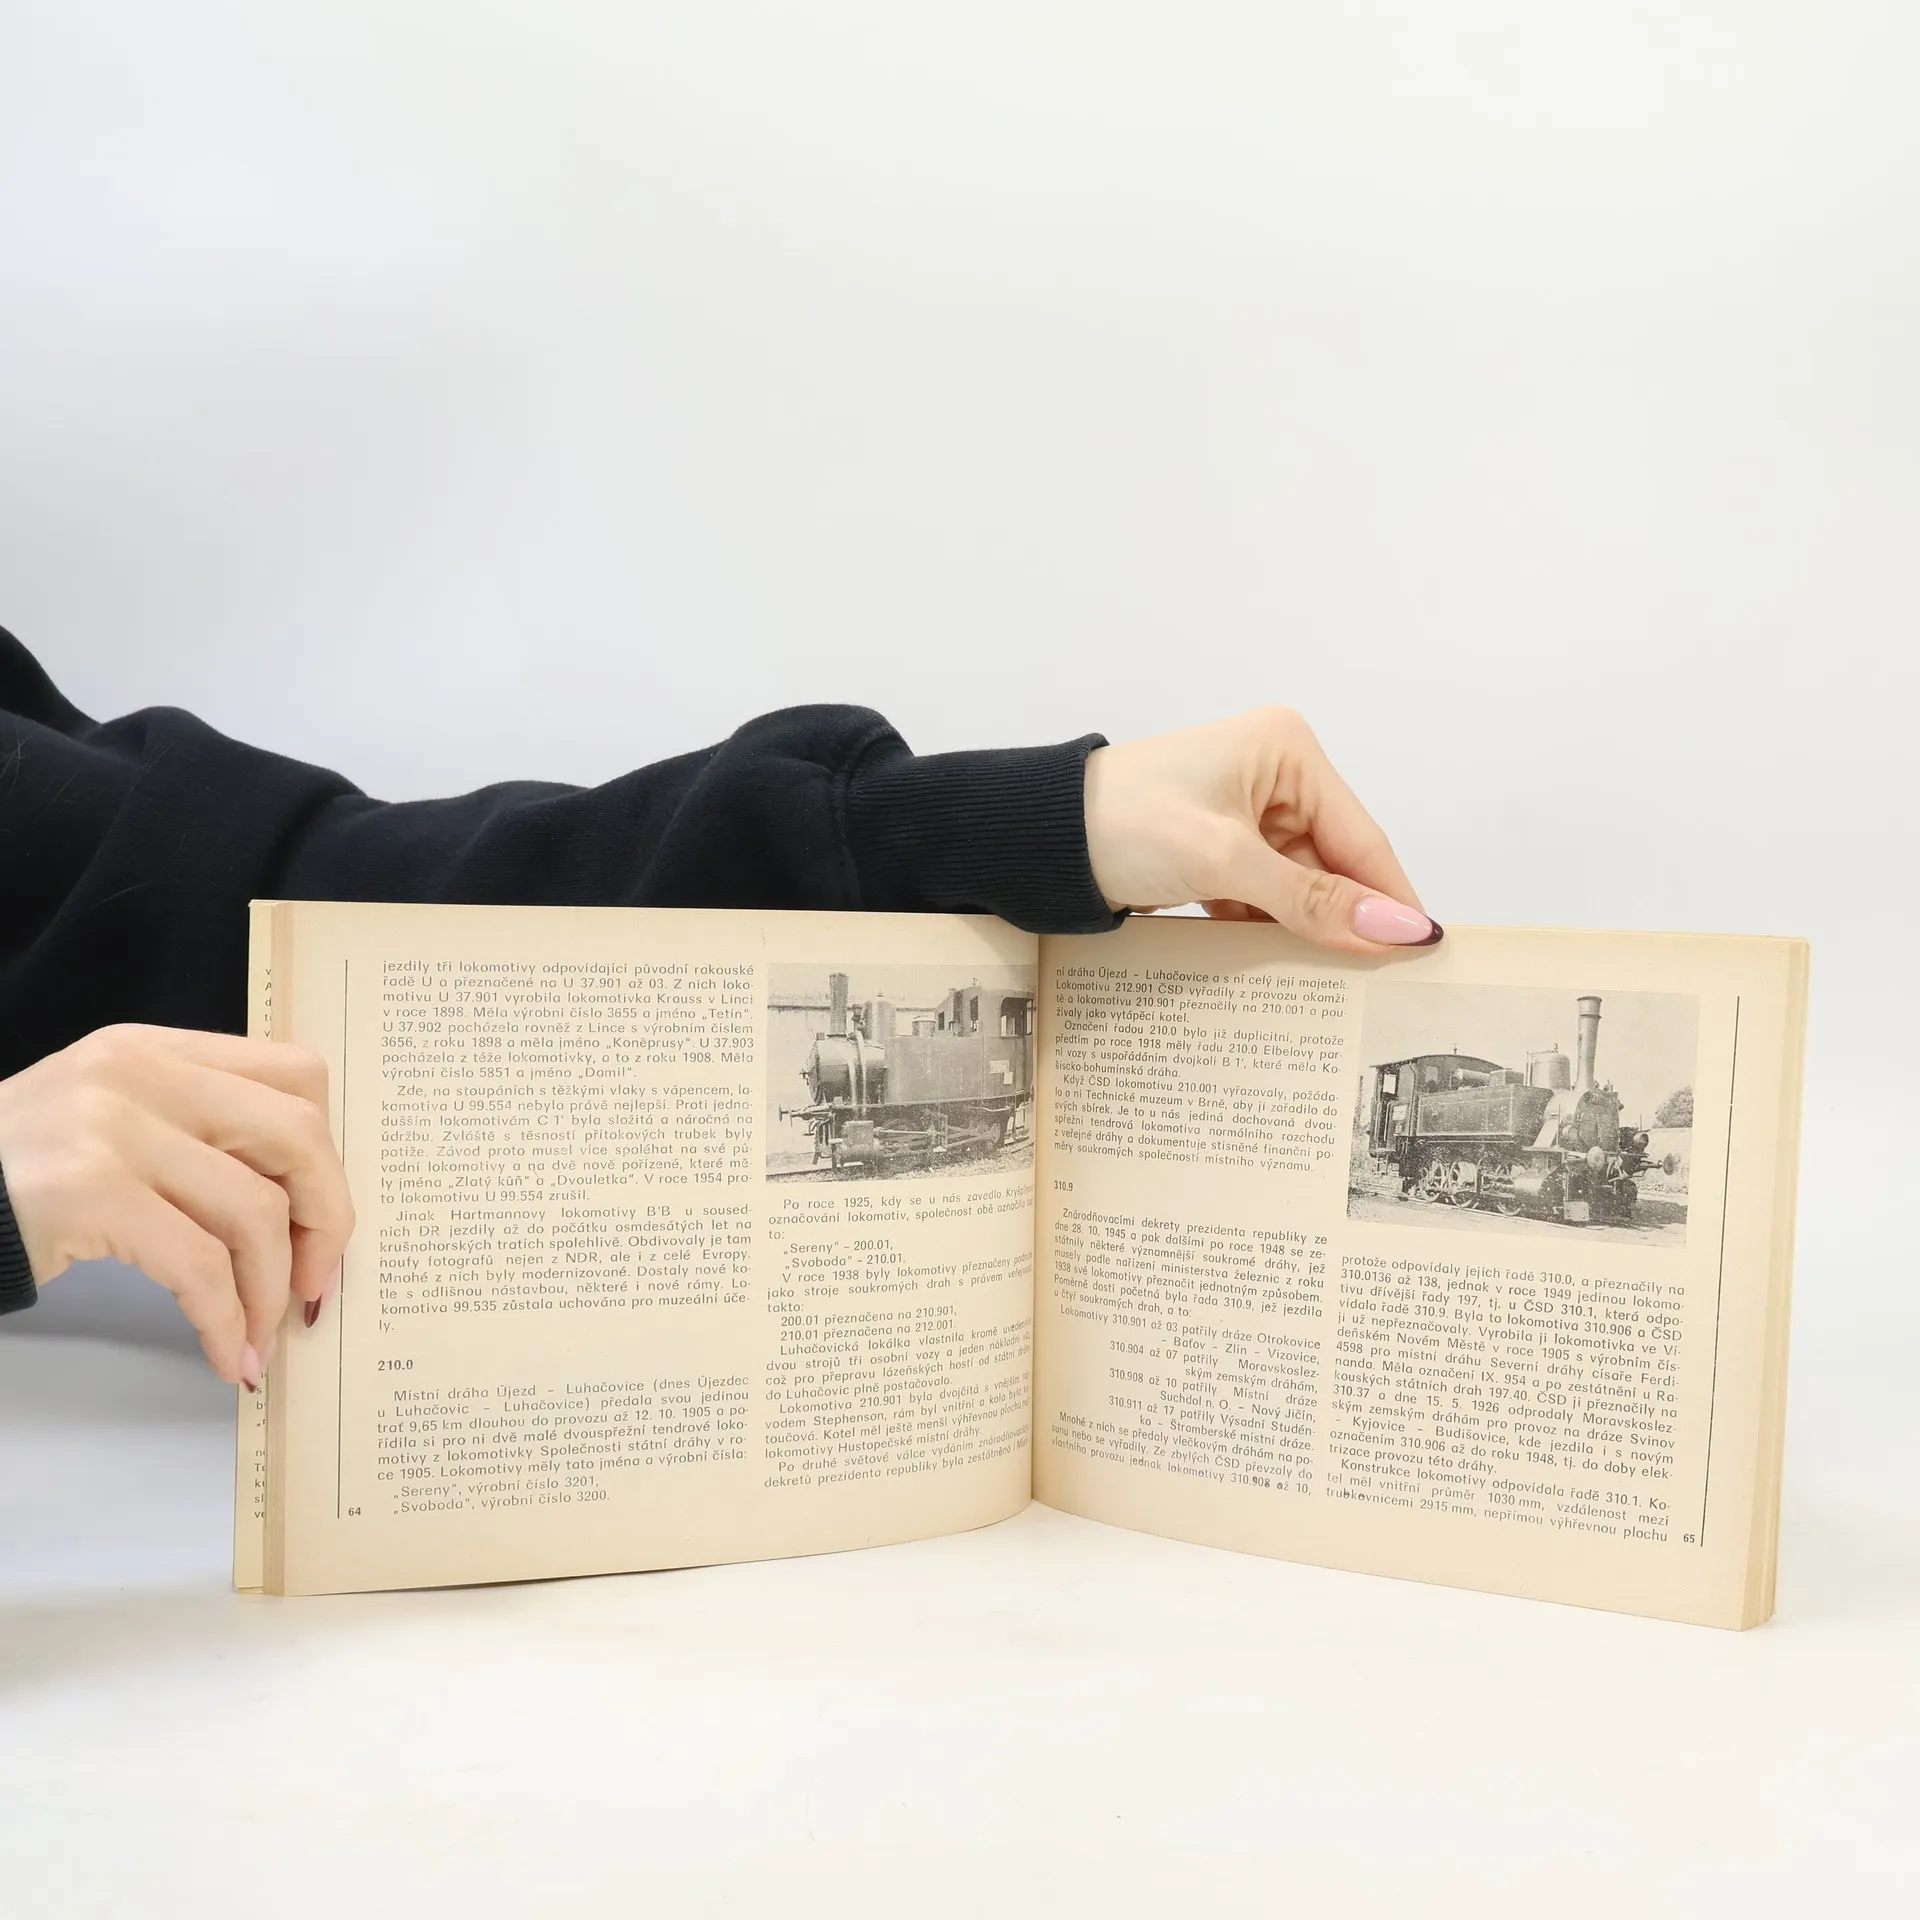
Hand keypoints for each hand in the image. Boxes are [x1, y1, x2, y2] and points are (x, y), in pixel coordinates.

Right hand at [0, 1026, 354, 1386]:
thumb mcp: (109, 1116)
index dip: (327, 1157)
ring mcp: (114, 1129)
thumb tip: (300, 1209)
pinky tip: (226, 1354)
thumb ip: (195, 1131)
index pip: (296, 1076)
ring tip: (258, 1337)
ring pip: (254, 1211)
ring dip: (268, 1292)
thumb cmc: (16, 1172)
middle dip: (324, 1219)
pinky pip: (198, 1266)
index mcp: (157, 1049)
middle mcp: (141, 1074)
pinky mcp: (90, 1193)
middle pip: (297, 1134)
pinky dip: (225, 1320)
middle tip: (310, 1285)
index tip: (320, 1221)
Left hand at [1083, 707, 1437, 953]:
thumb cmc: (1122, 822)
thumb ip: (1311, 898)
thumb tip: (1393, 929)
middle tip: (1371, 987)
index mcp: (1287, 750)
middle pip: (1333, 863)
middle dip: (1342, 920)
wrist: (1034, 838)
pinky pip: (1262, 894)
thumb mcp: (1224, 862)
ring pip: (1298, 885)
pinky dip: (1264, 929)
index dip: (1390, 899)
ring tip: (1323, 985)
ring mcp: (1244, 811)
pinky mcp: (1217, 846)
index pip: (1361, 836)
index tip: (1419, 955)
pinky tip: (1271, 968)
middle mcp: (1274, 773)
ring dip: (1301, 930)